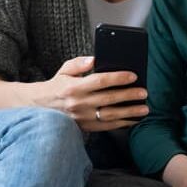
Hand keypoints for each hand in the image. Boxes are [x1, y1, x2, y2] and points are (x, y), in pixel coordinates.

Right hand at [28, 56, 148, 131]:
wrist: (41, 108)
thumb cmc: (58, 85)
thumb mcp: (64, 70)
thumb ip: (80, 63)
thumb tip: (95, 58)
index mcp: (74, 87)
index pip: (99, 81)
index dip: (117, 78)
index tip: (133, 76)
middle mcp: (78, 103)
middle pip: (108, 99)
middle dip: (129, 96)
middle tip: (144, 92)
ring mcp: (82, 118)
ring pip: (110, 116)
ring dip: (129, 113)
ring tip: (144, 109)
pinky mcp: (86, 127)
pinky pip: (107, 127)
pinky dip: (123, 124)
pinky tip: (135, 120)